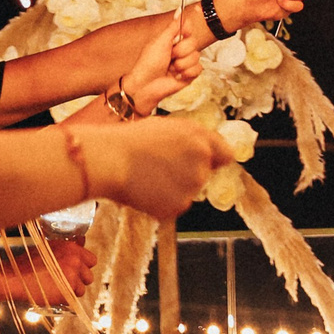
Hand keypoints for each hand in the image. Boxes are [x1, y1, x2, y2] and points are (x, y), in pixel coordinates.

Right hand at [0, 236, 95, 305]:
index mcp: (71, 248)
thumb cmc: (27, 262)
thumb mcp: (48, 248)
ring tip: (56, 287)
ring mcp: (72, 276)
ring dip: (72, 290)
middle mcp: (75, 261)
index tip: (75, 270)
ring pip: (82, 289)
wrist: (13, 277)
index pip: (92, 260)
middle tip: (64, 281)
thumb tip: (82, 241)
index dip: (84, 266)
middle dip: (79, 280)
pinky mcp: (67, 291)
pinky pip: (73, 298)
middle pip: (89, 276)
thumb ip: (67, 248)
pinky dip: (65, 298)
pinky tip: (53, 293)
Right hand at [85, 117, 233, 218]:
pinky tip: (144, 190)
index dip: (213, 159)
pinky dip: (162, 203)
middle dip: (188, 173)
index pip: (226, 155)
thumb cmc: (131, 140)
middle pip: (205, 174)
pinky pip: (174, 206)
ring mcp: (191, 187)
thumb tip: (208, 153)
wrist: (108, 160)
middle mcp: (202, 163)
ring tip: (148, 176)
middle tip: (159, 167)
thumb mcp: (169, 127)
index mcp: (201, 139)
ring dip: (174, 188)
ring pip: (188, 191)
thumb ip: (194, 139)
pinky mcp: (178, 206)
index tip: (203, 162)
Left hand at [119, 22, 201, 112]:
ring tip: (171, 68)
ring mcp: (186, 62)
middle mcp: (180, 50)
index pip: (188, 29)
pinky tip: (177, 76)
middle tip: (170, 56)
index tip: (181, 34)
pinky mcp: (190, 74)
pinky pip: (198, 69)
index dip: (186, 31)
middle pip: (194, 43)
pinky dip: (187, 73)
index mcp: (172, 39)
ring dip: (182, 64)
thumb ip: (173, 27)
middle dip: (181, 51)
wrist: (147, 85)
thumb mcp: (160, 41)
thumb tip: (179, 11)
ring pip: (196, 57)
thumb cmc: (148, 63)